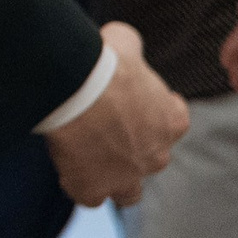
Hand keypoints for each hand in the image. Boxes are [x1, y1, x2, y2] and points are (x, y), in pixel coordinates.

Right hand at [43, 22, 190, 206]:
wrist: (78, 91)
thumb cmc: (106, 64)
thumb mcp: (125, 41)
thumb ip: (131, 46)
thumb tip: (121, 39)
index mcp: (172, 121)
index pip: (172, 122)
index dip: (152, 113)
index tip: (131, 103)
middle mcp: (158, 155)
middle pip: (150, 159)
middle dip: (132, 149)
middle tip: (103, 128)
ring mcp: (127, 177)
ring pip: (128, 193)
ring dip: (113, 179)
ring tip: (89, 159)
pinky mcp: (94, 188)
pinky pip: (89, 197)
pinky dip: (80, 186)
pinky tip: (66, 166)